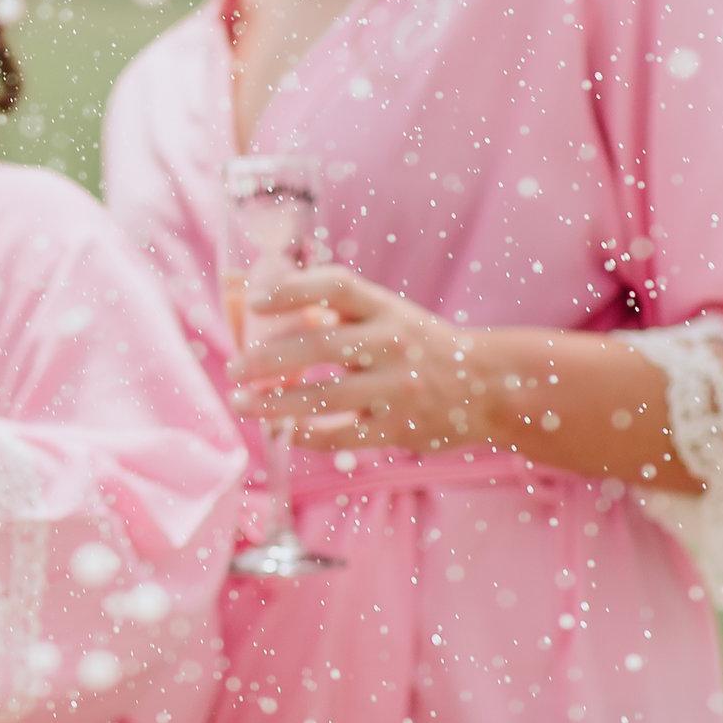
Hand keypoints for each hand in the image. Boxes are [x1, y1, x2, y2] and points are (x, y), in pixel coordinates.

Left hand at [230, 266, 486, 452]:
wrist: (488, 385)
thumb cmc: (415, 345)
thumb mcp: (384, 315)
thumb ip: (326, 307)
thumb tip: (244, 291)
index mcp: (387, 308)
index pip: (338, 286)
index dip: (293, 290)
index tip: (255, 302)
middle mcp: (394, 343)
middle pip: (320, 346)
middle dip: (268, 358)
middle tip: (234, 369)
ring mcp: (399, 388)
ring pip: (326, 397)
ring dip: (275, 403)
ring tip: (242, 403)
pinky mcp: (401, 427)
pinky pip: (342, 435)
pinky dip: (307, 435)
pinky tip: (283, 431)